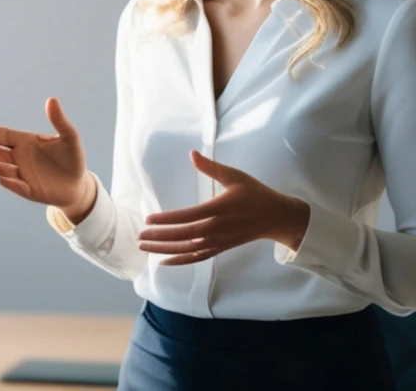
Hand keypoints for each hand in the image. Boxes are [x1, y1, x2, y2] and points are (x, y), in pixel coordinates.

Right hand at [0, 98, 95, 221]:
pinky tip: (3, 179)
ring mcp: (23, 175)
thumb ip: (59, 120)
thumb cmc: (72, 158)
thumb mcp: (69, 137)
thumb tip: (52, 100)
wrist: (78, 184)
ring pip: (5, 169)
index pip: (3, 135)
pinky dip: (11, 183)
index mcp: (25, 142)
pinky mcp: (30, 191)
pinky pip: (19, 187)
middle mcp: (19, 158)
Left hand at [137, 151, 309, 265]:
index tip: (148, 220)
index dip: (166, 220)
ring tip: (144, 247)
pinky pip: (197, 258)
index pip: (186, 216)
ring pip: (186, 249)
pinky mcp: (219, 248)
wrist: (276, 217)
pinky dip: (179, 261)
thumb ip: (211, 167)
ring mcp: (217, 241)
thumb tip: (192, 154)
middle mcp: (215, 229)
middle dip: (159, 237)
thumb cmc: (255, 194)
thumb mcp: (235, 176)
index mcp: (217, 209)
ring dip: (164, 250)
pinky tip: (163, 262)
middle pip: (182, 236)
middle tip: (138, 237)